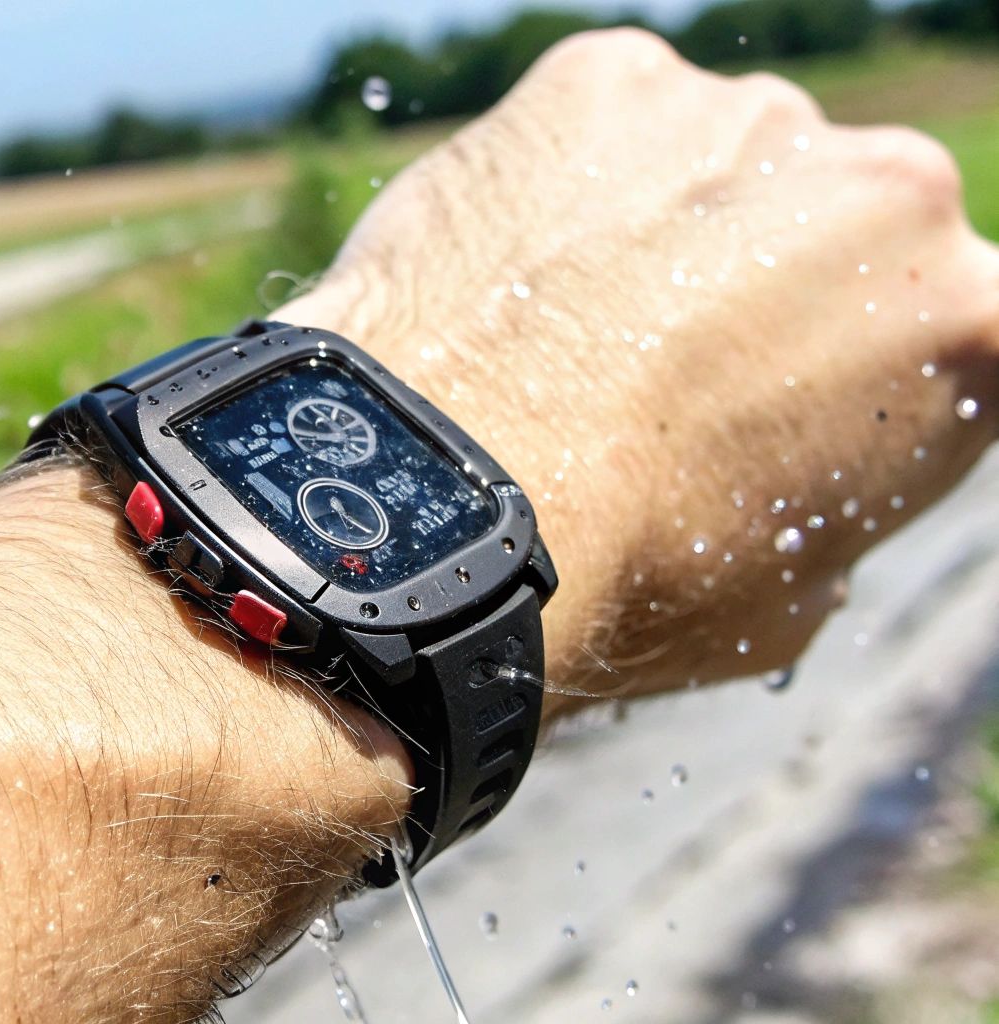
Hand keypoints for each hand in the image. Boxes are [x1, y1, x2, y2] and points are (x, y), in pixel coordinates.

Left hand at [280, 28, 998, 702]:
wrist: (449, 513)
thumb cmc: (623, 582)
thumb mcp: (786, 605)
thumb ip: (832, 501)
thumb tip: (791, 476)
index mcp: (977, 324)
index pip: (940, 329)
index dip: (853, 376)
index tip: (783, 408)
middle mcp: (893, 191)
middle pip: (844, 228)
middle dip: (773, 286)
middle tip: (663, 368)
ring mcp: (748, 117)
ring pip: (721, 162)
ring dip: (668, 225)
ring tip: (567, 330)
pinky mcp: (610, 81)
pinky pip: (598, 127)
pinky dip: (560, 182)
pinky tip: (511, 273)